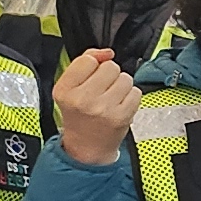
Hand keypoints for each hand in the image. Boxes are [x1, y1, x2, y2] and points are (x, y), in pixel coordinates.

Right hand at [53, 47, 140, 166]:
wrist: (87, 147)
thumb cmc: (80, 115)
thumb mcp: (70, 88)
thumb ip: (84, 62)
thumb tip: (107, 52)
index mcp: (64, 90)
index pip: (87, 60)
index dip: (93, 65)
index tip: (91, 78)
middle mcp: (82, 99)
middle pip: (110, 66)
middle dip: (109, 75)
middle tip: (102, 91)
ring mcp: (103, 108)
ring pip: (125, 78)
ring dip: (121, 86)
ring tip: (111, 99)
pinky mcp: (121, 116)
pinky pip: (135, 92)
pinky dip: (130, 97)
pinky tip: (119, 106)